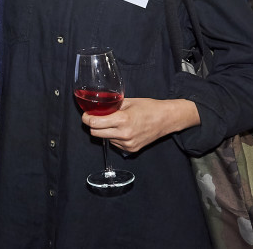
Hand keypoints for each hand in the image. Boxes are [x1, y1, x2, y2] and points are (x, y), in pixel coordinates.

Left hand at [82, 97, 199, 152]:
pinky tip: (121, 130)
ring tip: (113, 123)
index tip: (85, 115)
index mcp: (123, 120)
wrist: (166, 119)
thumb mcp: (129, 102)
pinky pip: (114, 144)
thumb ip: (113, 105)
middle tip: (94, 118)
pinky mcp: (131, 149)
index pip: (94, 123)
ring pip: (105, 139)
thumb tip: (98, 107)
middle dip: (92, 125)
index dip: (86, 118)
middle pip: (96, 133)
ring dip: (104, 131)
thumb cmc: (149, 107)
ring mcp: (128, 144)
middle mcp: (124, 134)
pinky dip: (114, 137)